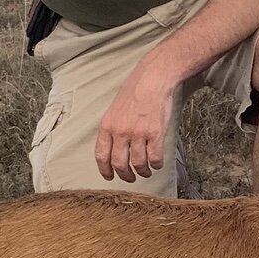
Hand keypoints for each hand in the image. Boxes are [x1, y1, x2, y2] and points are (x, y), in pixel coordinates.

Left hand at [95, 59, 181, 183]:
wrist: (152, 79)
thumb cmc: (135, 92)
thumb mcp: (114, 110)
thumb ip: (112, 129)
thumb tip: (113, 148)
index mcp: (107, 126)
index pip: (101, 156)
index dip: (105, 170)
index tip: (109, 176)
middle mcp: (120, 132)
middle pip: (119, 164)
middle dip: (125, 175)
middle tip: (130, 178)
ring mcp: (138, 133)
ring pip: (138, 163)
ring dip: (143, 172)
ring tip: (146, 171)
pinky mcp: (155, 133)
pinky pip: (154, 157)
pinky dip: (156, 165)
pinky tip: (157, 163)